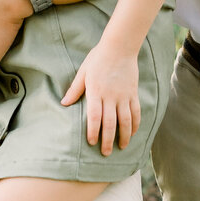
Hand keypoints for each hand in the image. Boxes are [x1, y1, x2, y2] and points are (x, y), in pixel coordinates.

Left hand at [61, 42, 141, 156]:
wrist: (119, 47)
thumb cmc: (98, 58)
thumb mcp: (83, 72)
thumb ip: (75, 89)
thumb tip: (64, 103)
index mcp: (96, 91)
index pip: (95, 117)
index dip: (94, 131)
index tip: (92, 142)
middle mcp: (111, 96)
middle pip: (110, 123)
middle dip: (108, 140)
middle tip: (105, 153)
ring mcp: (124, 95)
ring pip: (125, 121)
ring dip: (124, 136)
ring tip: (121, 147)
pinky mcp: (133, 93)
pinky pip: (135, 112)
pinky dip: (135, 124)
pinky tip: (133, 132)